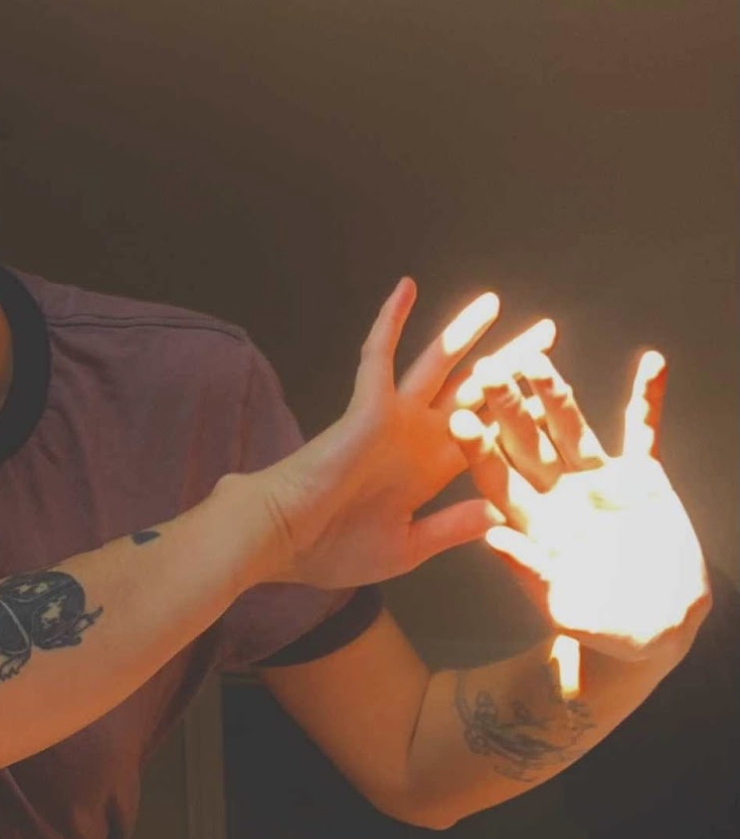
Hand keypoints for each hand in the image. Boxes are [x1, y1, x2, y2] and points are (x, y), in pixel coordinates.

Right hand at [255, 278, 550, 588]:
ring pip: (438, 365)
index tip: (558, 394)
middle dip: (511, 363)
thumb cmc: (333, 551)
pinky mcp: (367, 408)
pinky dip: (390, 321)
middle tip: (547, 333)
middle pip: (475, 391)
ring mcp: (393, 419)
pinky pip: (380, 355)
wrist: (282, 541)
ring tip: (495, 301)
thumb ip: (451, 527)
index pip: (486, 435)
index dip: (520, 415)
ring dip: (465, 332)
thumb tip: (497, 511)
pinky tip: (407, 287)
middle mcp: (416, 438)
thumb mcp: (407, 547)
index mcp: (429, 471)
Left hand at [449, 345, 710, 662]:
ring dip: (556, 393)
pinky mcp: (641, 481)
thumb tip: (493, 538)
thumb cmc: (603, 630)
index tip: (457, 417)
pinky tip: (650, 362)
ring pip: (571, 429)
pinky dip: (648, 400)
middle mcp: (557, 496)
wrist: (656, 631)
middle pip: (525, 442)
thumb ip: (531, 572)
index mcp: (531, 524)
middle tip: (484, 367)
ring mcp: (597, 484)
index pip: (496, 478)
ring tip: (537, 354)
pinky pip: (644, 433)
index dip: (477, 448)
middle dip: (506, 406)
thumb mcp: (563, 608)